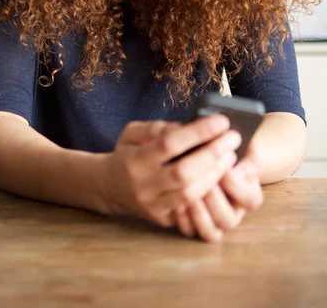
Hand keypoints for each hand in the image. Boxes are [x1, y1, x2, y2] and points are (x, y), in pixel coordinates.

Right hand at [100, 116, 240, 229]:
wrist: (108, 188)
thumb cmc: (125, 154)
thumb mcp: (130, 133)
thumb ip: (156, 128)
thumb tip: (186, 127)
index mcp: (133, 161)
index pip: (169, 144)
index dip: (197, 132)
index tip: (221, 121)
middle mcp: (143, 186)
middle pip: (183, 172)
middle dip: (212, 154)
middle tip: (233, 138)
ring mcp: (153, 206)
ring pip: (190, 194)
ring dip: (215, 174)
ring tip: (230, 156)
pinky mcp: (163, 219)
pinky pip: (191, 210)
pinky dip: (208, 192)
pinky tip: (221, 176)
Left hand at [173, 137, 263, 241]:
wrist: (214, 159)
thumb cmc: (229, 151)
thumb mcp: (244, 149)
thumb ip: (247, 155)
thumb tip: (233, 157)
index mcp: (249, 196)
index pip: (250, 200)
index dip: (235, 184)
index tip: (223, 165)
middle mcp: (233, 214)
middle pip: (228, 219)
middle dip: (213, 196)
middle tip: (199, 175)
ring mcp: (213, 222)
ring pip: (210, 232)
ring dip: (198, 211)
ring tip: (186, 189)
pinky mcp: (193, 225)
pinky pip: (189, 232)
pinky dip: (183, 220)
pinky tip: (176, 202)